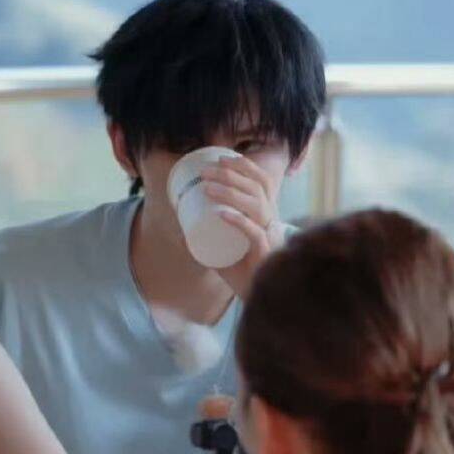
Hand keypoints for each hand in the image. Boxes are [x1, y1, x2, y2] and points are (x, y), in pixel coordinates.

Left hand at [201, 156, 285, 299]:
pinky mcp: (264, 252)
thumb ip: (207, 239)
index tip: (221, 158)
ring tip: (207, 188)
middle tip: (205, 173)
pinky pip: (254, 232)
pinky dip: (238, 221)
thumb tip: (182, 231)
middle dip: (230, 176)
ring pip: (255, 206)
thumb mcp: (223, 248)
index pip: (261, 181)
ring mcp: (269, 235)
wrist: (256, 295)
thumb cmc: (242, 271)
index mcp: (265, 214)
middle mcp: (271, 220)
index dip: (244, 166)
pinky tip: (221, 215)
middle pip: (256, 188)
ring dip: (230, 193)